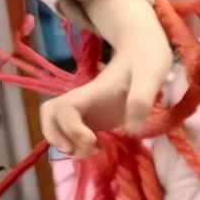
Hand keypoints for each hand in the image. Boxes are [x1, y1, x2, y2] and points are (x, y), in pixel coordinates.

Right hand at [39, 0, 171, 159]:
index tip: (94, 140)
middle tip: (85, 150)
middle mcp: (82, 100)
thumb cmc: (146, 59)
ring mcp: (85, 108)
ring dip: (65, 143)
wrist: (142, 47)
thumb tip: (131, 129)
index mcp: (91, 91)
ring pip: (54, 124)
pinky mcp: (92, 116)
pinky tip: (97, 149)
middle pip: (48, 116)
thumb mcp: (150, 76)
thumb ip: (142, 99)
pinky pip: (69, 131)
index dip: (71, 129)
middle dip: (59, 138)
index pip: (63, 109)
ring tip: (90, 152)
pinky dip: (75, 144)